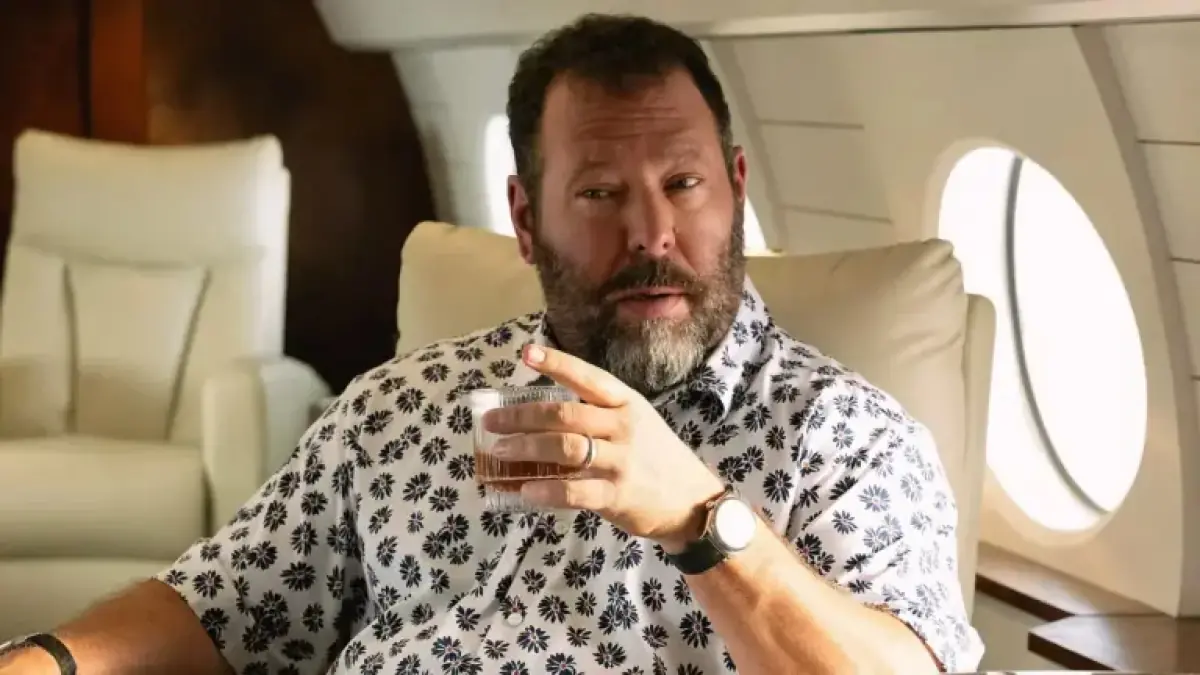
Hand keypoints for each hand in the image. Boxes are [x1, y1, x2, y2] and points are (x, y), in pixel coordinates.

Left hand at [482, 344, 726, 549]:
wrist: (693, 500)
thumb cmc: (656, 458)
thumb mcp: (636, 423)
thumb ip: (597, 416)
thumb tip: (540, 416)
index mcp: (626, 403)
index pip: (588, 377)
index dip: (557, 363)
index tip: (528, 353)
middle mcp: (624, 426)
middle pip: (565, 414)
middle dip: (521, 416)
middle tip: (492, 421)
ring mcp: (621, 461)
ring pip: (565, 448)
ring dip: (525, 448)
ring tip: (499, 451)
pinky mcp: (617, 495)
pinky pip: (574, 490)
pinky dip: (546, 490)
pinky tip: (524, 491)